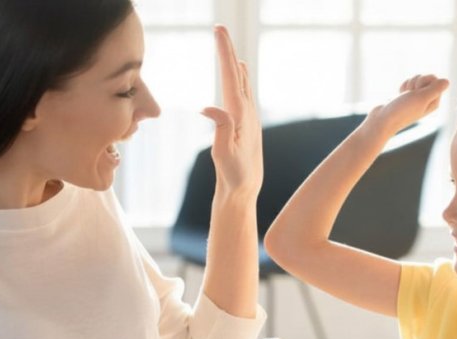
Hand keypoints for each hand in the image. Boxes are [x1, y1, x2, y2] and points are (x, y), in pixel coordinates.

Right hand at [201, 25, 262, 194]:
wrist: (245, 191)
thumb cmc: (234, 176)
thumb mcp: (224, 155)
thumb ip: (221, 128)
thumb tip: (208, 107)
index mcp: (240, 115)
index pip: (230, 77)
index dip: (224, 52)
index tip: (218, 32)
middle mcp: (247, 112)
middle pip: (236, 74)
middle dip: (227, 50)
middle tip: (219, 29)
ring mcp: (248, 117)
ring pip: (241, 82)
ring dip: (233, 61)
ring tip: (228, 45)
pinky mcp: (245, 124)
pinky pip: (241, 92)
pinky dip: (237, 77)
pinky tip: (239, 72)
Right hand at [365, 74, 449, 137]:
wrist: (383, 119)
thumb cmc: (402, 110)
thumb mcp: (421, 98)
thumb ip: (435, 89)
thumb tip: (447, 81)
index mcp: (434, 102)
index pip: (436, 79)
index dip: (425, 80)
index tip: (416, 89)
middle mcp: (427, 100)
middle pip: (426, 78)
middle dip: (416, 81)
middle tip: (409, 93)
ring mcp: (417, 98)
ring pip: (416, 79)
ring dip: (408, 84)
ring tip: (403, 95)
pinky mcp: (407, 97)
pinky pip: (408, 83)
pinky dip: (402, 87)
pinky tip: (398, 95)